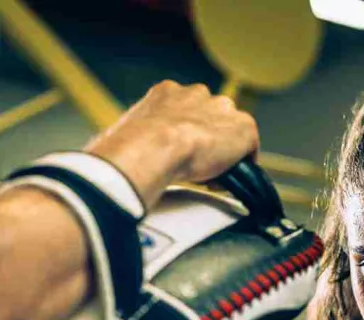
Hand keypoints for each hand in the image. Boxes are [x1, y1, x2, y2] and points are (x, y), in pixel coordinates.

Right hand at [84, 81, 258, 209]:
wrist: (153, 147)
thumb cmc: (131, 149)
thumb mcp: (127, 139)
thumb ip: (134, 144)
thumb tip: (114, 163)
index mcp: (166, 94)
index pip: (183, 112)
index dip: (184, 137)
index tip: (180, 157)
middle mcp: (196, 95)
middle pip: (210, 118)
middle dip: (206, 143)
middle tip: (197, 169)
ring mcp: (221, 110)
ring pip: (230, 132)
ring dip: (224, 154)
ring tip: (211, 178)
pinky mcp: (242, 128)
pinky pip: (250, 148)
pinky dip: (243, 166)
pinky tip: (227, 181)